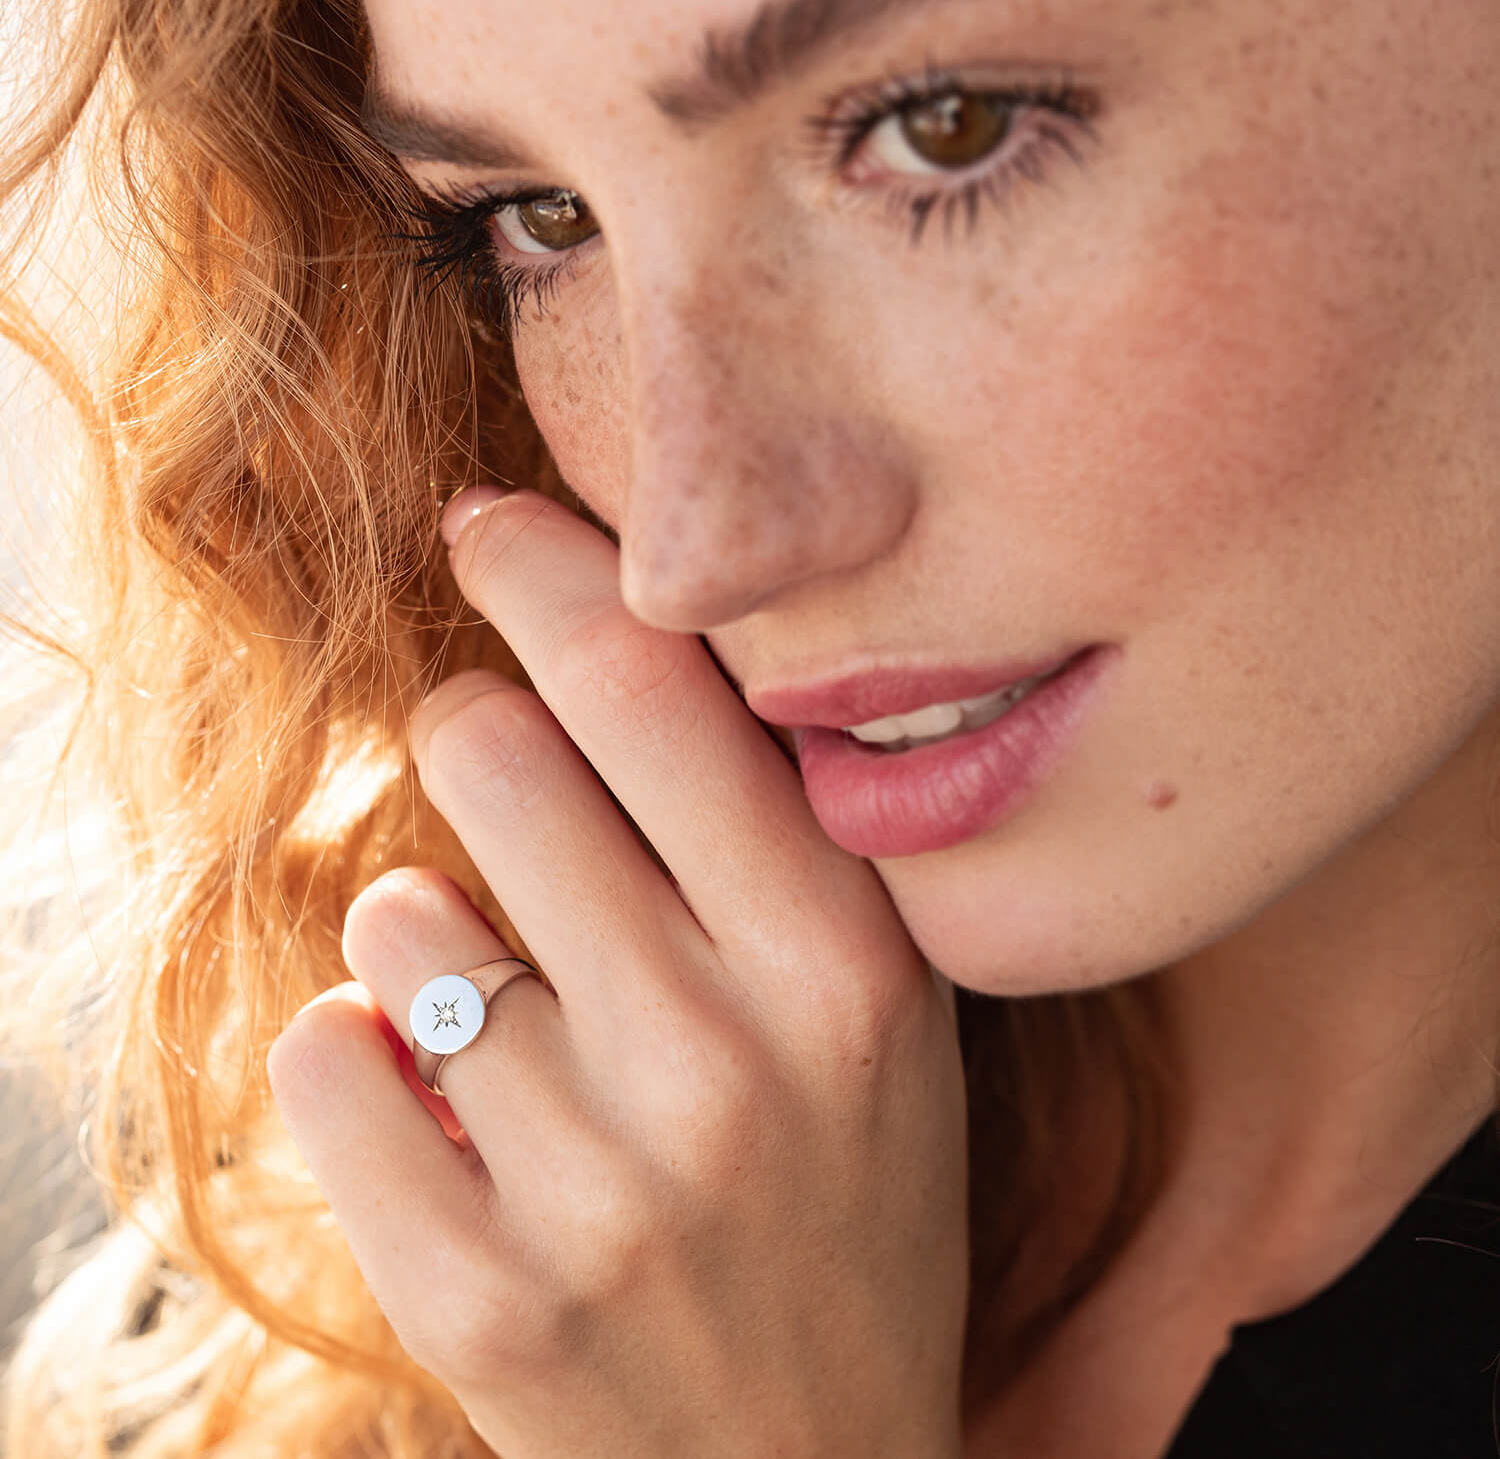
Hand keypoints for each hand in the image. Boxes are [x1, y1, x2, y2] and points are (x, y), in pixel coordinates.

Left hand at [267, 488, 969, 1458]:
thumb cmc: (844, 1206)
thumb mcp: (875, 1013)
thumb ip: (767, 840)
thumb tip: (594, 642)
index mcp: (844, 963)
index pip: (658, 683)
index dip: (550, 568)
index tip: (486, 522)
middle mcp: (726, 1057)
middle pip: (494, 749)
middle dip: (472, 729)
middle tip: (498, 773)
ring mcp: (593, 1185)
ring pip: (396, 911)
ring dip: (430, 928)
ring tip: (512, 1011)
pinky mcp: (472, 1293)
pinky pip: (327, 1051)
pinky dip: (362, 1050)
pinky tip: (448, 1106)